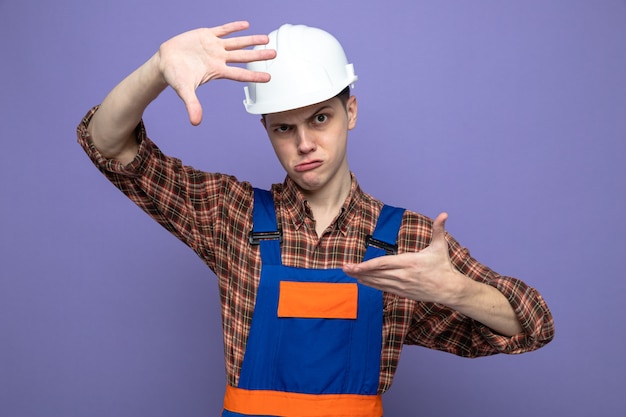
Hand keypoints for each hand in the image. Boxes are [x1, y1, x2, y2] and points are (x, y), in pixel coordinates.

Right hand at [156, 21, 275, 124]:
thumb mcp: (184, 91)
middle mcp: (219, 59)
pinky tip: (246, 24)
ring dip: (251, 40)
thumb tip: (195, 123)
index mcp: (216, 71)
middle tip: (275, 54)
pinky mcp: (206, 35)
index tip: (269, 78)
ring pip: (237, 42)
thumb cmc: (175, 77)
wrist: (164, 62)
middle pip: (243, 57)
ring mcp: (214, 46)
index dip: (254, 76)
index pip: (239, 75)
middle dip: (259, 56)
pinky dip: (234, 27)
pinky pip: (223, 30)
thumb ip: (192, 105)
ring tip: (266, 39)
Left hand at [343, 212, 465, 303]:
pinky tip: (362, 281)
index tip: (354, 266)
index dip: (367, 266)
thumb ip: (439, 229)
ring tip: (349, 273)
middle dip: (358, 271)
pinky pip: (383, 288)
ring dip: (362, 278)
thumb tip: (444, 214)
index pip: (383, 264)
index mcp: (409, 262)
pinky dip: (371, 284)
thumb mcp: (440, 246)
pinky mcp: (402, 293)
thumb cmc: (443, 266)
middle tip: (344, 268)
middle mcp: (402, 275)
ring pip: (377, 282)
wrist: (449, 289)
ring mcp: (401, 286)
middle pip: (376, 273)